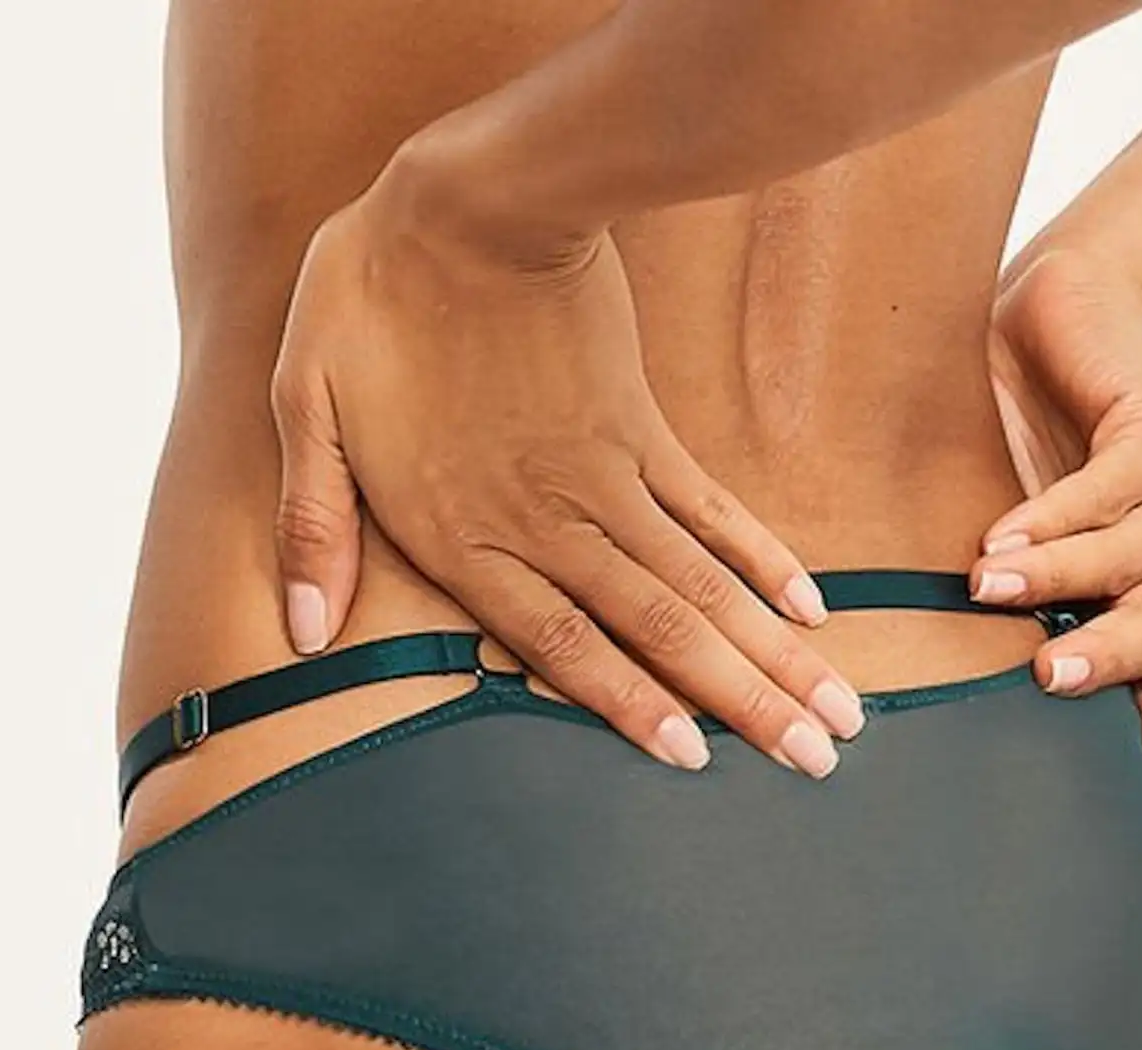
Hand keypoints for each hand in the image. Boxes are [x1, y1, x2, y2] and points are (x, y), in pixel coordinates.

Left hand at [268, 140, 863, 776]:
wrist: (468, 196)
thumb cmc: (371, 300)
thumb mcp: (305, 406)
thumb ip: (313, 526)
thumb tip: (303, 632)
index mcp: (468, 533)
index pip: (562, 643)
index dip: (630, 706)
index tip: (696, 761)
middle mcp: (551, 522)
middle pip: (660, 629)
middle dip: (743, 702)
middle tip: (818, 760)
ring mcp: (607, 477)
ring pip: (701, 584)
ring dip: (771, 653)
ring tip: (838, 710)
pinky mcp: (641, 430)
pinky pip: (712, 510)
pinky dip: (762, 560)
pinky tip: (808, 609)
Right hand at [976, 244, 1141, 773]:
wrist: (1056, 305)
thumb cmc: (1006, 428)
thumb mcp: (990, 526)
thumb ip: (981, 591)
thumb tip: (899, 668)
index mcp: (1127, 590)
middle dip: (1101, 658)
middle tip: (1041, 678)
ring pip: (1132, 561)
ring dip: (1059, 577)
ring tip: (983, 582)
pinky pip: (1116, 486)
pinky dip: (1059, 514)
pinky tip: (1005, 530)